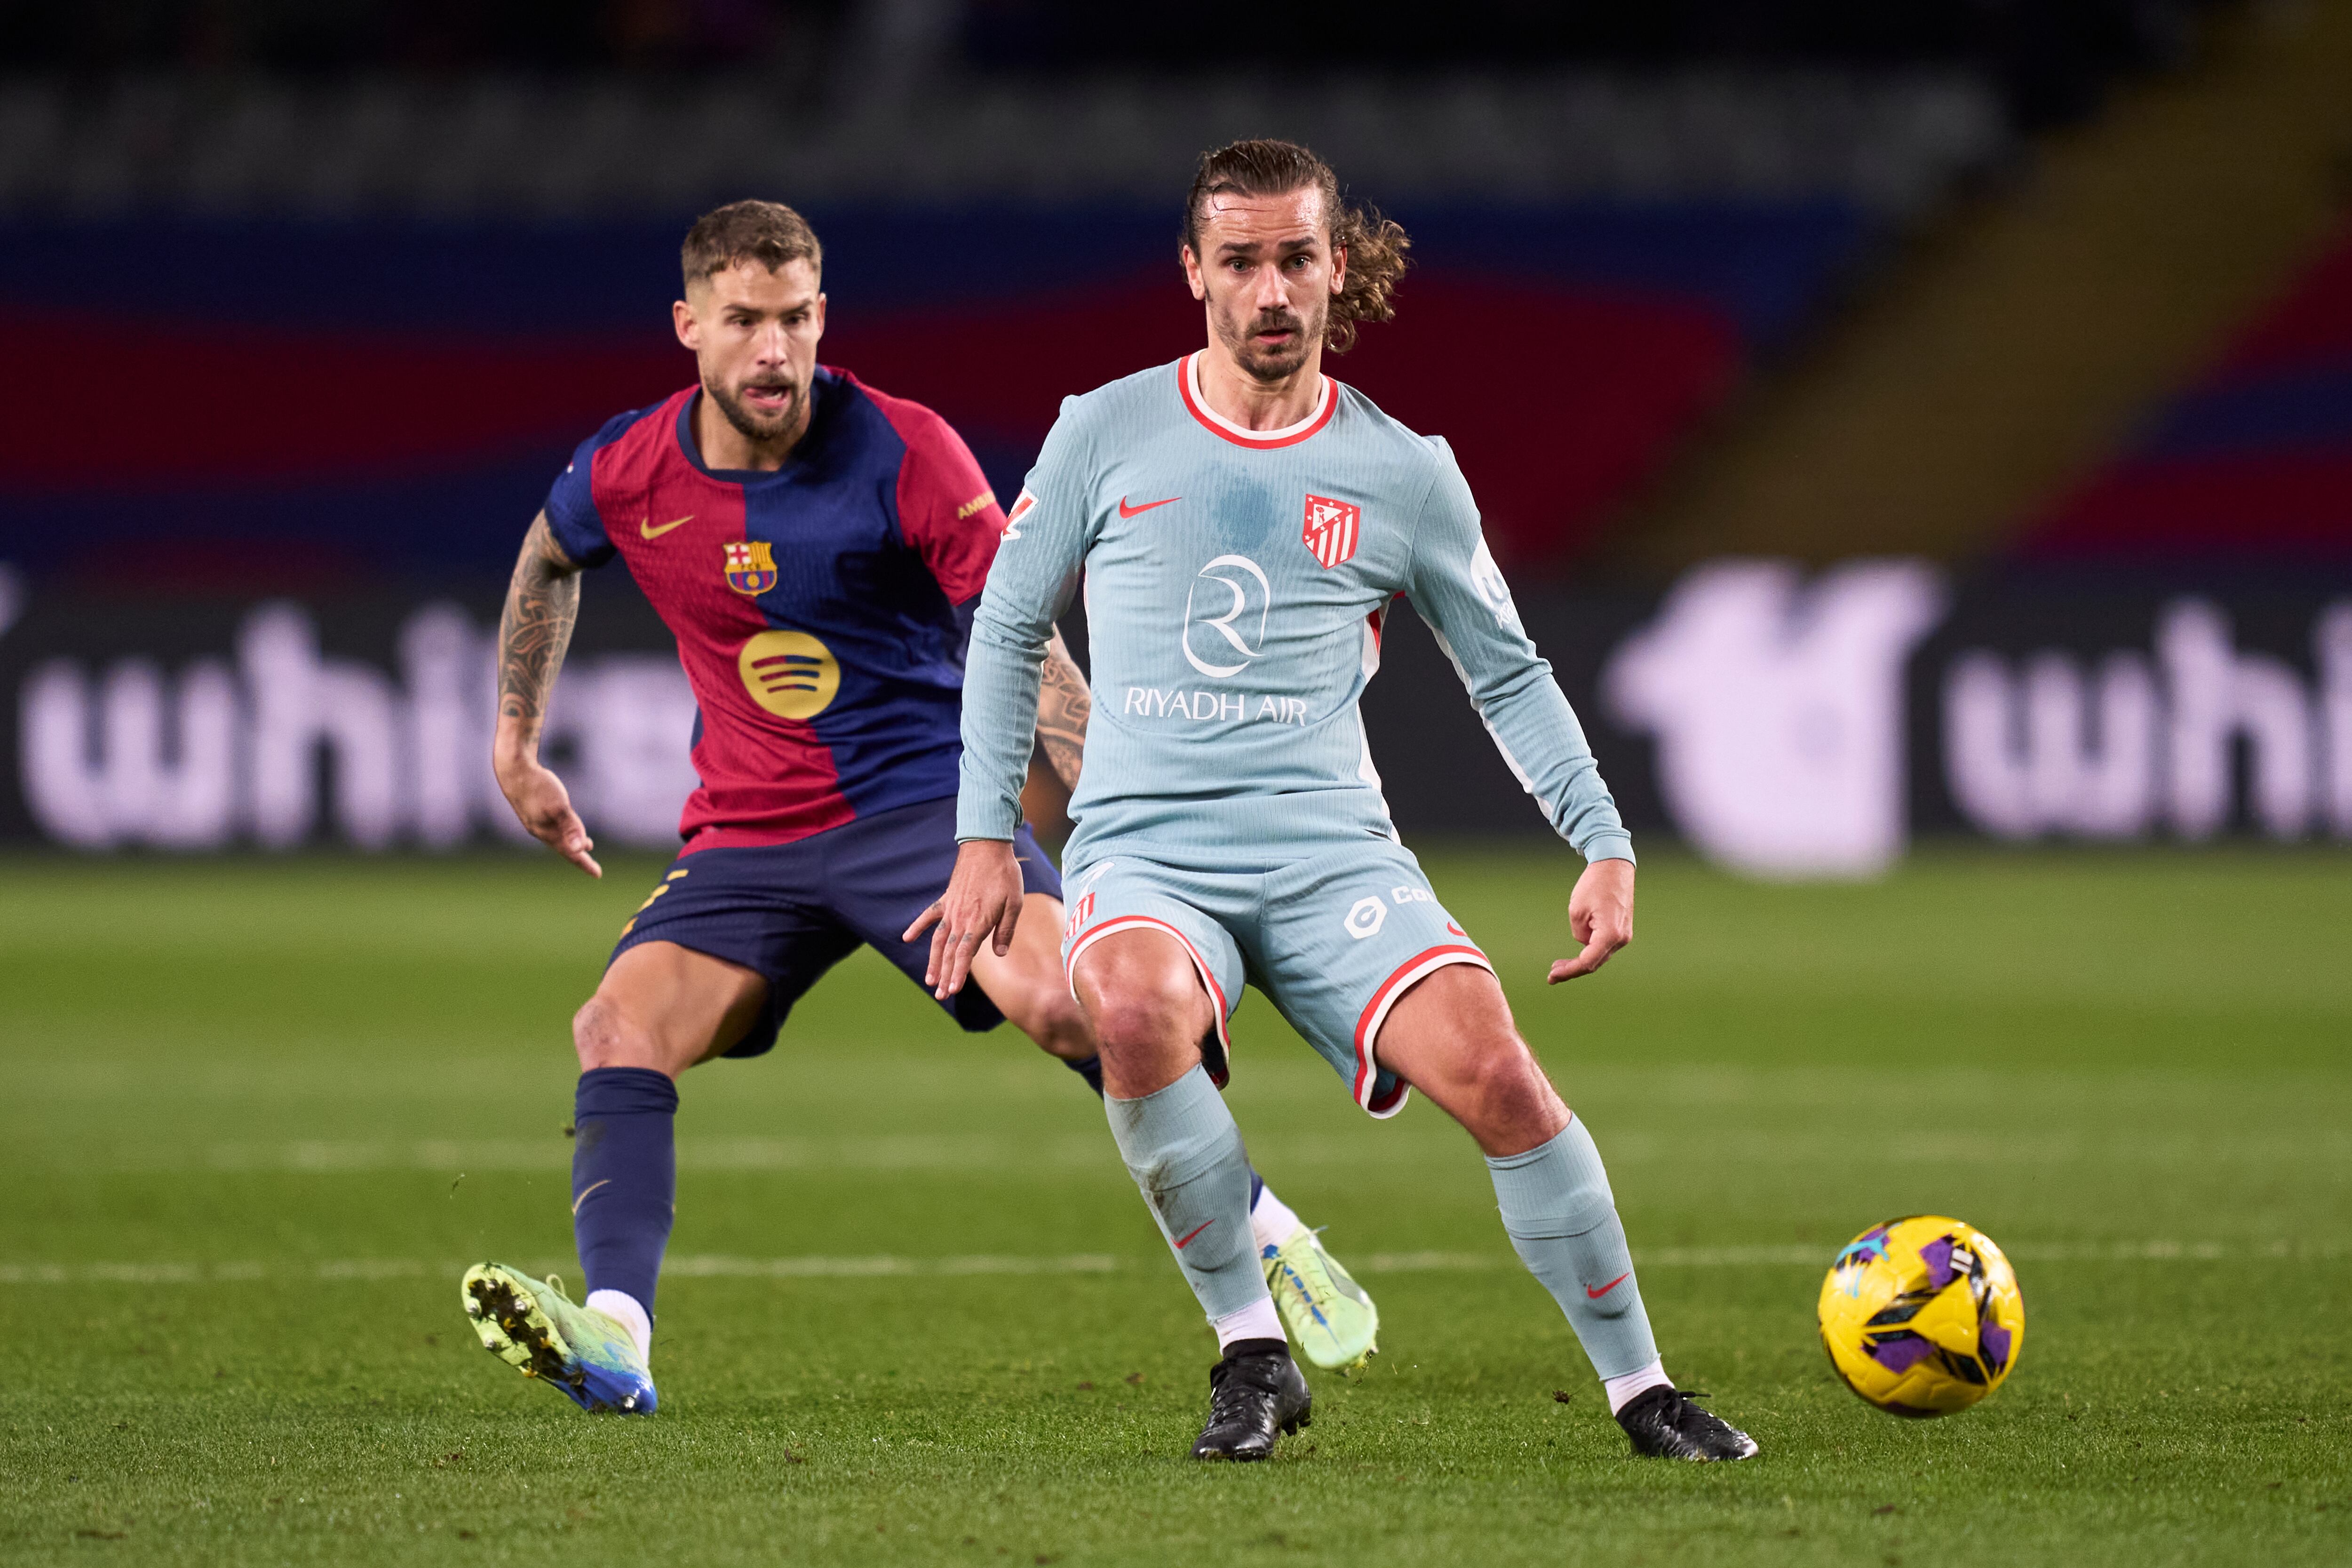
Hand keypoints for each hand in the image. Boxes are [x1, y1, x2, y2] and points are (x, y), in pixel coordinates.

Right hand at [495, 751, 600, 877]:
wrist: (513, 768)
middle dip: (578, 855)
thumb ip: (571, 828)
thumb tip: (581, 850)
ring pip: (556, 836)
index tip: (598, 874)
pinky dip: (562, 830)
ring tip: (586, 846)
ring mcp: (534, 819)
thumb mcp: (558, 806)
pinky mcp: (533, 808)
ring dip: (570, 842)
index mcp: (546, 832)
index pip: (569, 853)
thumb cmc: (537, 787)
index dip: (584, 863)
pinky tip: (564, 824)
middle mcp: (539, 829)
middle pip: (562, 847)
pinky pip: (551, 825)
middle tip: (591, 865)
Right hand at [904, 839, 1023, 998]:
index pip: (965, 954)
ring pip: (938, 940)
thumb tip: (1000, 954)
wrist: (987, 846)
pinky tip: (906, 939)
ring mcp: (950, 908)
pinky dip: (917, 927)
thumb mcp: (1015, 903)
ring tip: (929, 980)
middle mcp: (960, 918)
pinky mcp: (946, 899)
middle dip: (945, 975)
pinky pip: (928, 915)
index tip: (952, 990)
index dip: (958, 973)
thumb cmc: (1005, 875)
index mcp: (978, 921)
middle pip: (950, 952)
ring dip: (933, 961)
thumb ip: (1006, 930)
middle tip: (941, 995)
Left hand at [1548, 856, 1632, 982]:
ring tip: (1558, 964)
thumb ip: (1579, 933)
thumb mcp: (1576, 911)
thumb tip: (1584, 943)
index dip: (1569, 972)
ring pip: (1599, 955)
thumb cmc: (1594, 885)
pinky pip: (1604, 946)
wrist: (1614, 867)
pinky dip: (1590, 950)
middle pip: (1594, 962)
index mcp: (1610, 934)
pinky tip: (1577, 951)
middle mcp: (1621, 938)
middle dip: (1572, 969)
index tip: (1552, 976)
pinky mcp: (1622, 929)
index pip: (1587, 962)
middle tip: (1552, 974)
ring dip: (1581, 961)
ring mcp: (1624, 935)